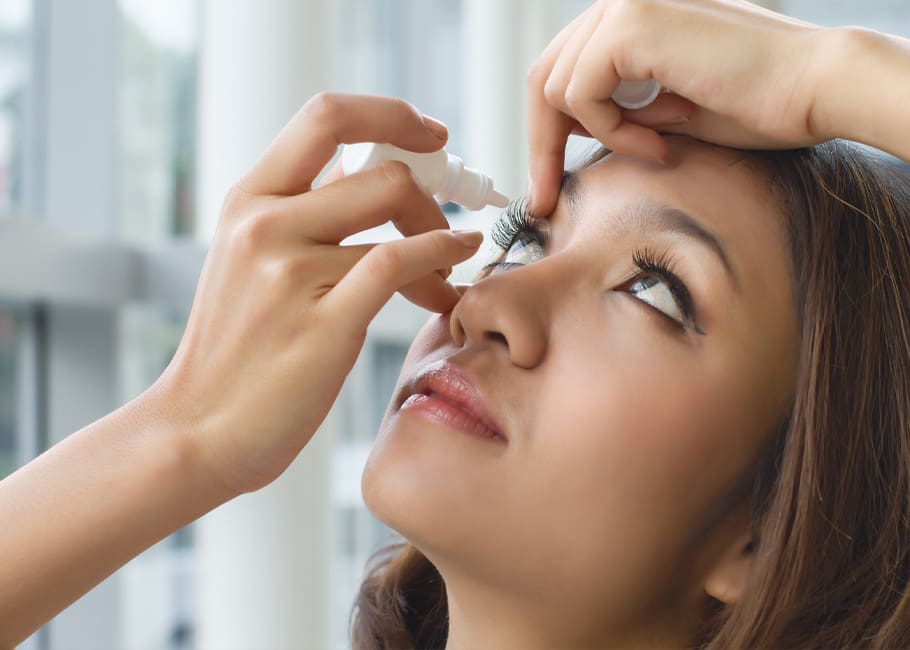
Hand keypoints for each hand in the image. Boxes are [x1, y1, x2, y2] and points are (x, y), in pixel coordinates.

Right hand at [149, 93, 482, 494]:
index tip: (430, 136)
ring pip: (398, 218)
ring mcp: (291, 272)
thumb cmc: (235, 351)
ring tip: (449, 272)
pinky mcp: (324, 322)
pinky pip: (401, 264)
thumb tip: (369, 172)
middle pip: (381, 169)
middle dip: (431, 191)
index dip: (390, 114)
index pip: (327, 116)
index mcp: (247, 200)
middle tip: (448, 220)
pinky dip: (443, 258)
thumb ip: (305, 213)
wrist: (198, 430)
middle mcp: (264, 224)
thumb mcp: (250, 261)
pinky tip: (454, 272)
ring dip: (443, 239)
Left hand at [527, 0, 830, 214]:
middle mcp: (619, 2)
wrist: (813, 88)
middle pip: (542, 78)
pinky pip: (581, 93)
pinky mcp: (632, 22)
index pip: (558, 72)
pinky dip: (612, 129)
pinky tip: (661, 138)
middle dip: (541, 145)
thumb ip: (615, 110)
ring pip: (554, 87)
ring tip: (657, 146)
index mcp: (628, 18)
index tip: (545, 187)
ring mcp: (624, 4)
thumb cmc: (754, 104)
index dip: (545, 133)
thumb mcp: (663, 111)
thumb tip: (566, 130)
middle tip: (546, 198)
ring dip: (599, 134)